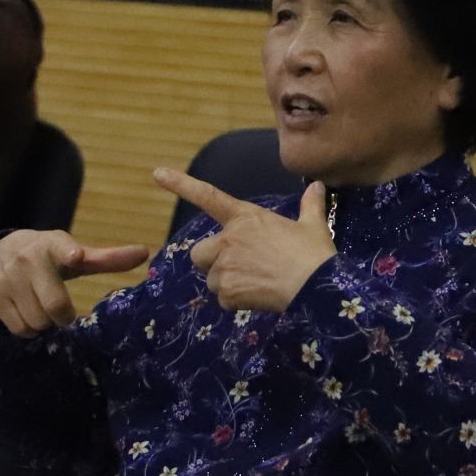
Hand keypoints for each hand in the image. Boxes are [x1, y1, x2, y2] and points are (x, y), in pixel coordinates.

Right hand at [0, 229, 150, 335]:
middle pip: (54, 306)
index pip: (62, 248)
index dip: (68, 253)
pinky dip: (28, 329)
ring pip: (36, 321)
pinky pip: (19, 328)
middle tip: (63, 312)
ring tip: (43, 309)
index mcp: (53, 245)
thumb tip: (145, 252)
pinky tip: (28, 313)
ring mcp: (8, 278)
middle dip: (63, 316)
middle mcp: (28, 258)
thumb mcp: (75, 255)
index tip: (75, 256)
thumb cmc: (48, 257)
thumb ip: (107, 258)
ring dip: (45, 324)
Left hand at [156, 170, 335, 312]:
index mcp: (245, 217)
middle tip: (238, 267)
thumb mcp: (313, 225)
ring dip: (227, 283)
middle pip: (199, 253)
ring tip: (256, 284)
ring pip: (212, 279)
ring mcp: (225, 265)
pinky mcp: (227, 291)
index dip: (181, 184)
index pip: (208, 197)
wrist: (316, 287)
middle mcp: (228, 238)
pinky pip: (223, 300)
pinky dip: (237, 302)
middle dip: (212, 261)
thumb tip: (318, 187)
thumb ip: (310, 205)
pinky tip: (258, 298)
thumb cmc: (313, 254)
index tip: (157, 173)